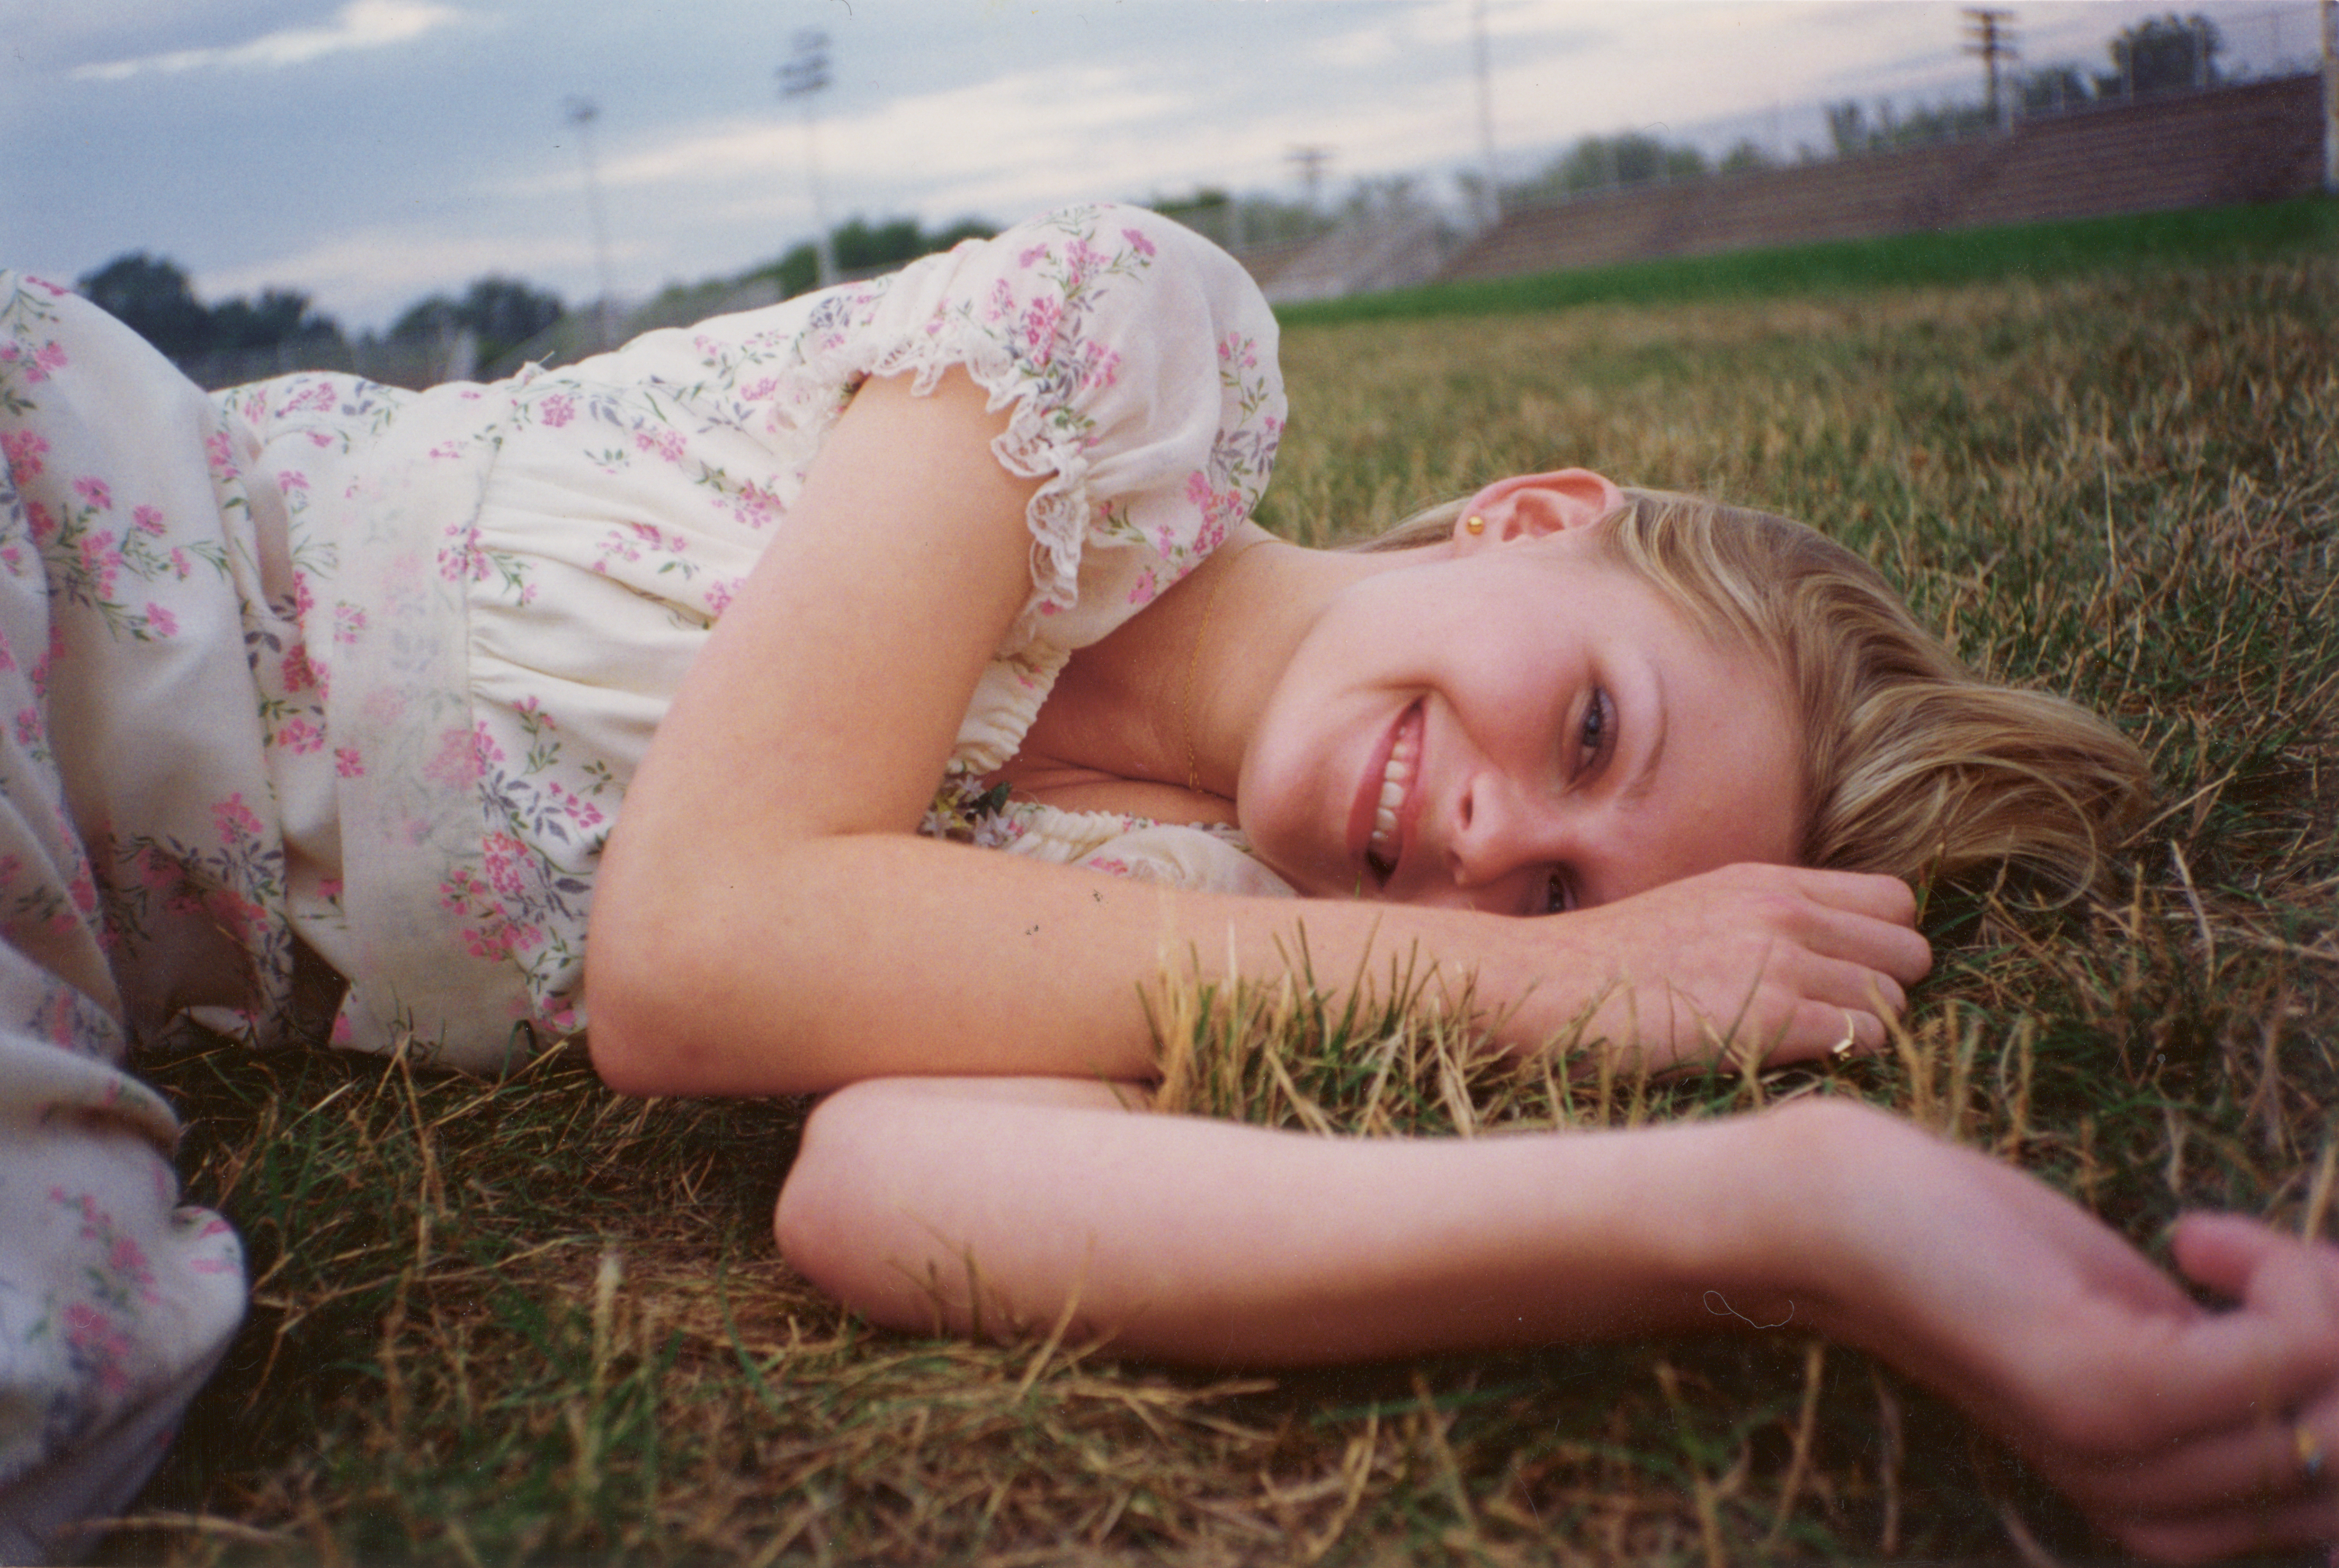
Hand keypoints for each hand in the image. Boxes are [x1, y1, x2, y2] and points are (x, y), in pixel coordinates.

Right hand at [1483, 863, 1931, 1071]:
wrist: (1543, 986)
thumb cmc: (1610, 965)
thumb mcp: (1698, 912)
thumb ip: (1767, 920)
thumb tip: (1830, 954)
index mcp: (1768, 881)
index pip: (1894, 900)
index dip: (1882, 942)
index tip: (1846, 974)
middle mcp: (1785, 911)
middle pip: (1909, 948)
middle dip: (1886, 986)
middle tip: (1832, 1016)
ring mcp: (1780, 961)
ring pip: (1894, 997)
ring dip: (1864, 1027)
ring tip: (1806, 1043)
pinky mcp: (1771, 1017)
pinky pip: (1864, 1037)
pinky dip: (1844, 1056)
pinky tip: (1793, 1060)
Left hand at [1782, 1100, 2338, 1560]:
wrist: (1836, 1217)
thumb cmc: (1993, 1253)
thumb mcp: (2147, 1333)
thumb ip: (2242, 1377)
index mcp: (2170, 1513)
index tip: (2302, 1294)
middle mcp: (2153, 1514)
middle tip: (2294, 1266)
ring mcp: (2123, 1457)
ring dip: (2334, 1301)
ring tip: (2239, 1250)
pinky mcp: (2103, 1389)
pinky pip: (2294, 1351)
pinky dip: (2282, 1276)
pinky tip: (2197, 1236)